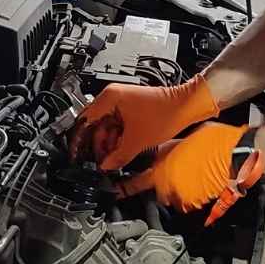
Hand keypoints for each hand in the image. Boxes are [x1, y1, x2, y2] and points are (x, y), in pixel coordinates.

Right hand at [68, 75, 219, 170]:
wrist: (186, 106)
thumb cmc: (166, 112)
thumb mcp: (137, 140)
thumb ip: (118, 156)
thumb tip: (106, 166)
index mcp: (109, 98)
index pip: (85, 120)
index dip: (80, 139)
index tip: (78, 153)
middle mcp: (113, 97)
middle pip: (96, 124)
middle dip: (98, 144)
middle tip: (99, 160)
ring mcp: (122, 102)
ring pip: (107, 126)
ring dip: (109, 143)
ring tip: (112, 158)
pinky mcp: (131, 109)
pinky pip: (117, 125)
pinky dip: (118, 138)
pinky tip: (121, 151)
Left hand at [114, 122, 246, 212]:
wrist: (235, 154)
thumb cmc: (214, 143)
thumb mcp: (180, 140)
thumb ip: (165, 151)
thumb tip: (161, 153)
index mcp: (160, 170)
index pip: (134, 184)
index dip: (122, 189)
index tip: (114, 193)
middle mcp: (167, 188)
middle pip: (156, 191)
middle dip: (164, 184)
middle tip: (180, 172)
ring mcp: (182, 199)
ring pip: (174, 199)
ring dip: (180, 191)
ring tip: (196, 177)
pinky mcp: (198, 206)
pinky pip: (190, 204)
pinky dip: (194, 198)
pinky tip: (204, 184)